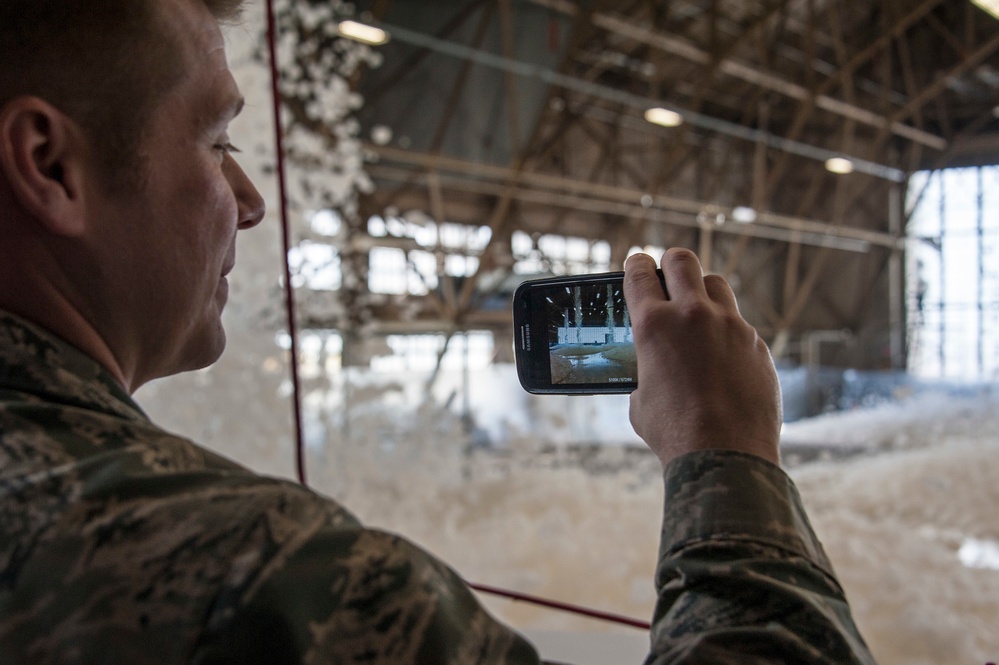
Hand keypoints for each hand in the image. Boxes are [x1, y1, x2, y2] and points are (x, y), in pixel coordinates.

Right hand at [623, 248, 781, 466]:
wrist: (725, 454)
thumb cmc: (674, 432)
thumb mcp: (641, 397)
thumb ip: (646, 368)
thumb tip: (655, 367)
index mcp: (654, 325)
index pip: (640, 273)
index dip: (636, 265)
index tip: (638, 265)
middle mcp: (693, 315)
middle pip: (682, 260)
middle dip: (670, 263)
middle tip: (667, 274)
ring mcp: (730, 325)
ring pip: (716, 283)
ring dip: (703, 291)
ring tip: (698, 310)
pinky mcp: (756, 343)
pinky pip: (739, 323)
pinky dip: (726, 330)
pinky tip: (722, 355)